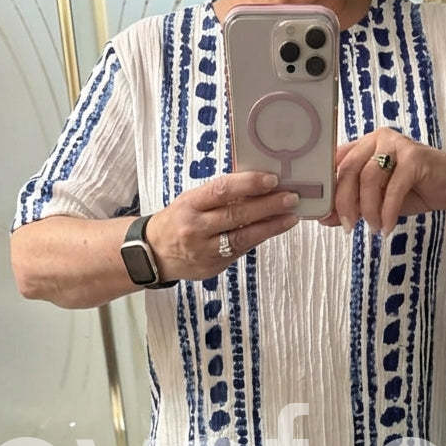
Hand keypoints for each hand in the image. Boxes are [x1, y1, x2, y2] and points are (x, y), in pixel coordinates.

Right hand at [145, 171, 300, 281]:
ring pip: (242, 237)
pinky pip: (240, 251)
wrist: (155, 253)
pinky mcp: (213, 266)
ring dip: (270, 226)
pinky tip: (274, 229)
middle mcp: (196, 227)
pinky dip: (258, 238)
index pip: (221, 190)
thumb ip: (218, 196)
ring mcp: (204, 249)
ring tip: (291, 217)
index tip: (272, 179)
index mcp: (189, 204)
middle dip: (267, 205)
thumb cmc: (178, 220)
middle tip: (291, 198)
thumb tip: (255, 185)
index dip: (248, 184)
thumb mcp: (191, 201)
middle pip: (236, 215)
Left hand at [319, 127, 445, 235]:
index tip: (324, 215)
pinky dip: (388, 212)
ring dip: (369, 210)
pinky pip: (393, 188)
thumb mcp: (376, 201)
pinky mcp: (415, 157)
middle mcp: (378, 139)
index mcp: (364, 145)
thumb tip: (323, 219)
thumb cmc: (413, 190)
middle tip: (348, 226)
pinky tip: (388, 227)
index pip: (336, 163)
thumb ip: (352, 206)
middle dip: (345, 203)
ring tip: (375, 228)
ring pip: (369, 179)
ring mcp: (397, 144)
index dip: (327, 190)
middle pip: (348, 170)